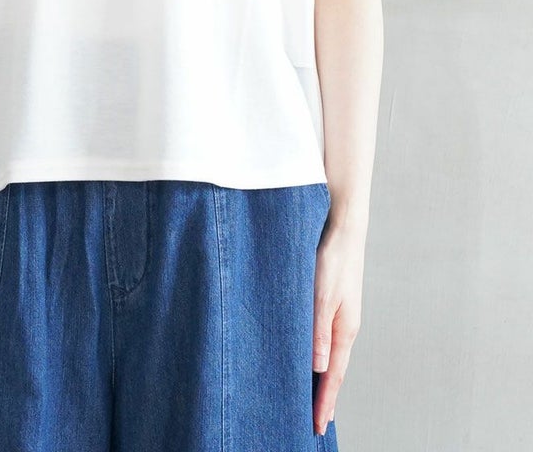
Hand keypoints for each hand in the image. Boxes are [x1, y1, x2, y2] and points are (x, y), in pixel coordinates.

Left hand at [312, 222, 364, 434]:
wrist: (344, 230)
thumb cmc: (332, 261)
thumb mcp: (322, 296)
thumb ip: (319, 331)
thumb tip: (320, 369)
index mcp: (345, 330)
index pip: (334, 376)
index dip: (325, 402)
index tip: (318, 426)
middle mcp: (345, 327)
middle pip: (335, 371)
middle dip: (326, 397)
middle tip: (315, 423)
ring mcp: (340, 316)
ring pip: (330, 356)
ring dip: (323, 378)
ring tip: (313, 399)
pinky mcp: (333, 304)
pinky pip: (326, 339)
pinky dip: (320, 357)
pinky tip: (312, 359)